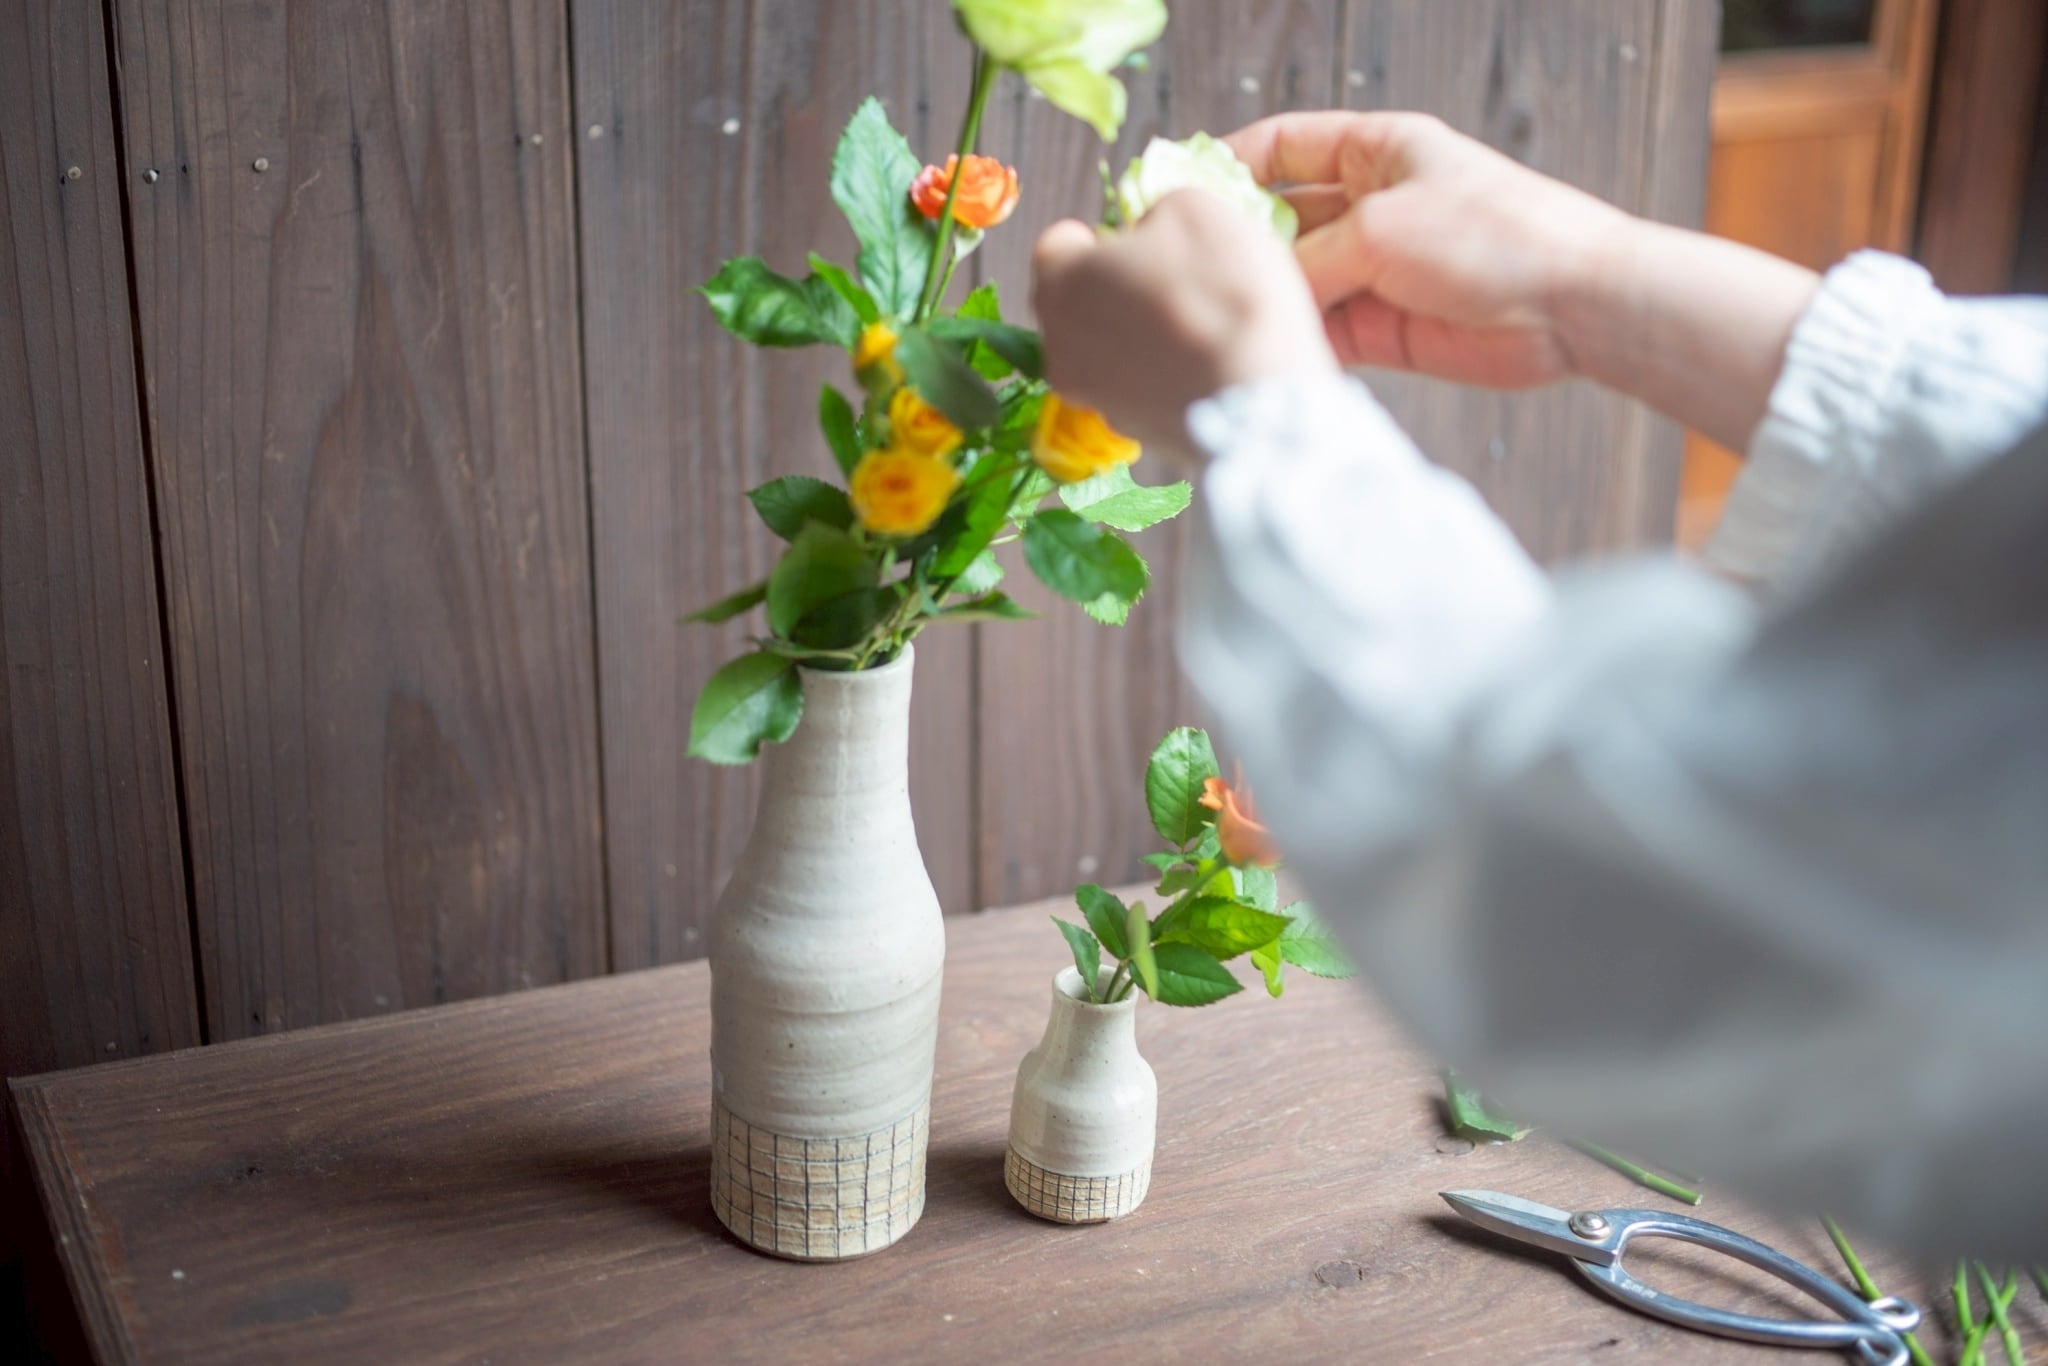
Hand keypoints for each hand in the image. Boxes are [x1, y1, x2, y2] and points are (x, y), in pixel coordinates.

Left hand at [1030, 189, 1337, 462]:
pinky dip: (1157, 377)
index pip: (1057, 246)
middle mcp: (1058, 345)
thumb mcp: (1196, 211)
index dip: (1095, 237)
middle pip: (1076, 303)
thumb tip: (1153, 236)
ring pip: (1102, 351)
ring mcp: (1089, 396)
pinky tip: (1200, 368)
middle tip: (1166, 281)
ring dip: (1133, 335)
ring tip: (1190, 328)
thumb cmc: (1221, 294)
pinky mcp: (1127, 433)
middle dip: (1112, 287)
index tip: (1130, 239)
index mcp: (1060, 281)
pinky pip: (1134, 390)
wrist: (1256, 405)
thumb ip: (1159, 215)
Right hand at [1226, 111, 1632, 388]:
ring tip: (1216, 318)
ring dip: (1266, 299)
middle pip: (1283, 219)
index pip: (1285, 145)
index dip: (1230, 163)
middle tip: (1186, 270)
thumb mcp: (1381, 229)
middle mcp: (1372, 206)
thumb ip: (1308, 259)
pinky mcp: (1386, 328)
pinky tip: (1261, 351)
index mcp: (1377, 151)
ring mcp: (1377, 268)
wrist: (1570, 305)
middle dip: (1239, 244)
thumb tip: (1254, 288)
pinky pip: (1323, 332)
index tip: (1179, 191)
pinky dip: (1295, 342)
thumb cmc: (1493, 235)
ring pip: (1299, 282)